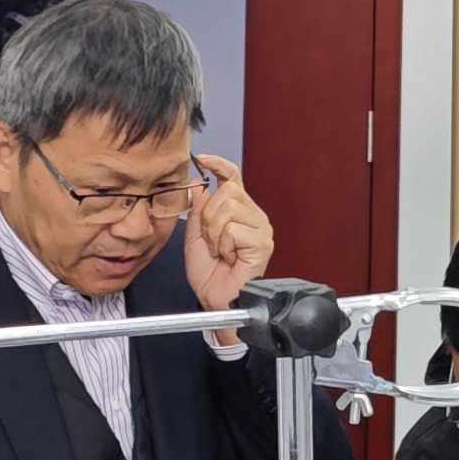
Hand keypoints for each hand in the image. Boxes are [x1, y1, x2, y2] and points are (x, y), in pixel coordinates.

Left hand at [183, 153, 274, 311]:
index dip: (218, 164)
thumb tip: (199, 183)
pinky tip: (229, 258)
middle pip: (228, 191)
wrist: (217, 301)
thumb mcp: (195, 236)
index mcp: (240, 212)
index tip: (202, 158)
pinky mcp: (263, 242)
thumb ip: (198, 209)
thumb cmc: (210, 276)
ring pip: (230, 208)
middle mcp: (254, 217)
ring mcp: (261, 229)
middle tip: (210, 240)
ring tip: (219, 251)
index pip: (233, 177)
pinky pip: (233, 228)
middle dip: (209, 216)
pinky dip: (223, 244)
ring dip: (215, 232)